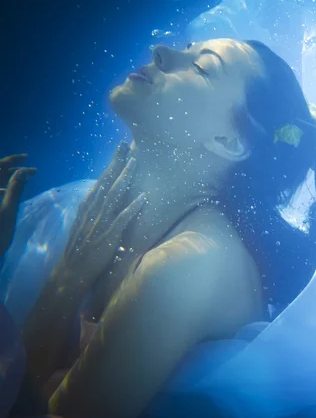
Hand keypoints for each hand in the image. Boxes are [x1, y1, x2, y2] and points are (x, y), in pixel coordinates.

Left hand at [0, 154, 35, 258]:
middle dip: (12, 169)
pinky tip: (10, 192)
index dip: (12, 159)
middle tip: (31, 171)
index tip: (27, 157)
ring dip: (8, 178)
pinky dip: (2, 188)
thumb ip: (15, 189)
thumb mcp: (8, 211)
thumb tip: (23, 171)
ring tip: (23, 179)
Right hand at [54, 141, 145, 292]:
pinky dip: (132, 207)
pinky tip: (143, 197)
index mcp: (88, 206)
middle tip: (126, 144)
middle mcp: (93, 211)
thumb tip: (103, 193)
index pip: (101, 180)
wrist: (71, 272)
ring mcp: (100, 223)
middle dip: (117, 162)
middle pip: (106, 182)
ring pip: (114, 196)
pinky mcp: (108, 236)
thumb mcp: (85, 222)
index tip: (120, 149)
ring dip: (124, 178)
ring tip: (134, 162)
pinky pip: (122, 219)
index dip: (111, 164)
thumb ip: (94, 208)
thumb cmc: (81, 247)